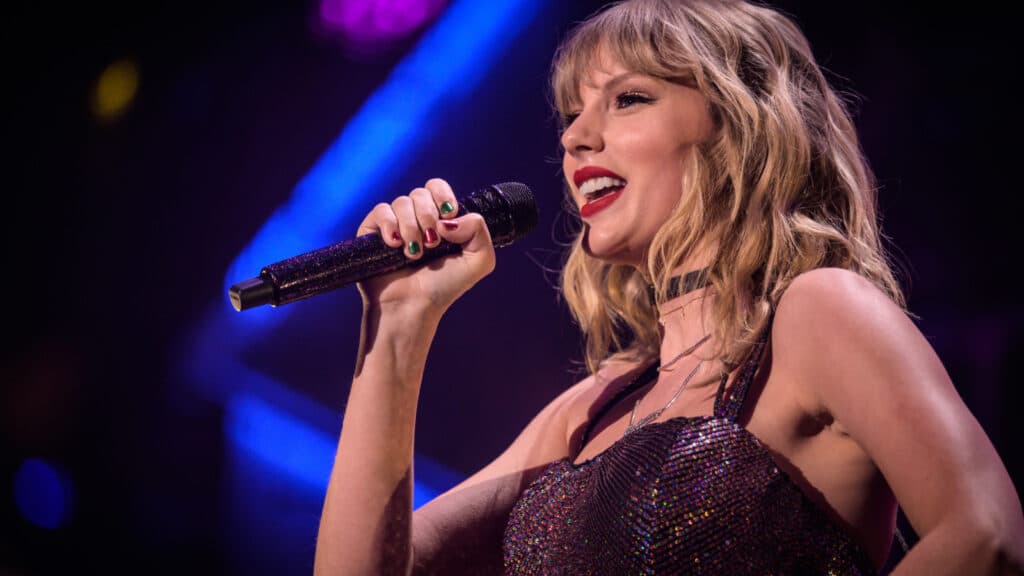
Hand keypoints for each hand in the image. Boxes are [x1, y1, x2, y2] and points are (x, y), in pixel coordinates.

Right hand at [355, 178, 495, 313]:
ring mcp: (394, 224)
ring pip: (401, 202)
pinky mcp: (372, 232)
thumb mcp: (479, 261)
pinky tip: (395, 245)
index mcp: (440, 220)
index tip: (449, 216)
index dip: (443, 196)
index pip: (437, 187)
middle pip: (420, 193)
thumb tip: (448, 218)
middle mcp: (416, 219)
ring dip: (411, 227)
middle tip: (432, 244)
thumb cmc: (444, 287)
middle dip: (429, 216)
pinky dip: (390, 225)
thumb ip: (479, 230)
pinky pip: (380, 211)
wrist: (413, 307)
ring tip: (414, 254)